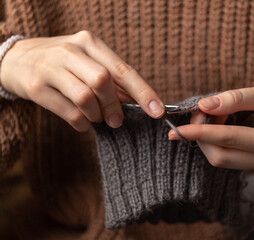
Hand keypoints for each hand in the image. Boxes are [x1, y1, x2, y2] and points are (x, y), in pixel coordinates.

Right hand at [0, 30, 164, 131]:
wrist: (16, 59)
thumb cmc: (63, 63)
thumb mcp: (87, 62)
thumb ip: (111, 79)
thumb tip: (137, 101)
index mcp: (89, 43)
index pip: (122, 69)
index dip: (143, 91)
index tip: (157, 110)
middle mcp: (70, 51)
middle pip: (103, 81)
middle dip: (114, 106)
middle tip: (117, 120)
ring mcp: (50, 68)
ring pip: (86, 98)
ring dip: (97, 115)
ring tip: (96, 118)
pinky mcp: (36, 87)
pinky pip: (69, 112)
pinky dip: (81, 123)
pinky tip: (82, 122)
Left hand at [168, 81, 253, 169]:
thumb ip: (237, 99)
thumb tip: (205, 104)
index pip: (229, 140)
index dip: (200, 133)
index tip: (177, 128)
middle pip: (221, 156)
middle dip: (202, 135)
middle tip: (200, 110)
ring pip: (223, 159)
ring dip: (209, 138)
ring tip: (213, 113)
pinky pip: (231, 156)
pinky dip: (219, 140)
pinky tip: (221, 122)